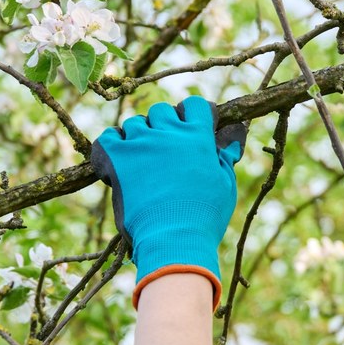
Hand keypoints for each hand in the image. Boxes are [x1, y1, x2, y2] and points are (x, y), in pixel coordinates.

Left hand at [91, 96, 246, 309]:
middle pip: (162, 110)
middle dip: (164, 124)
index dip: (192, 114)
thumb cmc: (205, 215)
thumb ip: (225, 155)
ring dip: (140, 136)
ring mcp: (141, 143)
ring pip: (135, 123)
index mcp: (198, 137)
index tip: (192, 127)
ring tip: (144, 157)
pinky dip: (113, 144)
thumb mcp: (225, 184)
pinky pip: (108, 137)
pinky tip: (121, 158)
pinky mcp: (118, 158)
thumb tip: (235, 134)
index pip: (194, 105)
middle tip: (167, 147)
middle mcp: (169, 133)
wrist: (174, 239)